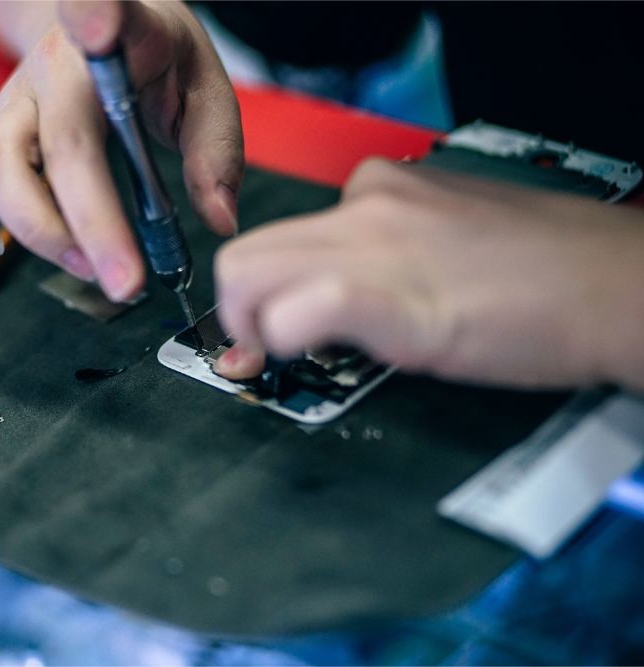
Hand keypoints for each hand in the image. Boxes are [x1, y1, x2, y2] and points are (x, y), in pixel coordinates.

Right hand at [0, 0, 241, 301]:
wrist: (99, 37)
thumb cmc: (152, 61)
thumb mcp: (203, 88)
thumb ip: (215, 151)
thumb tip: (218, 220)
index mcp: (110, 44)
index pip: (99, 14)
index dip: (92, 14)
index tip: (100, 24)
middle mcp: (48, 71)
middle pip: (52, 143)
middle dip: (87, 224)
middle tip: (126, 281)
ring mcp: (9, 104)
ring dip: (40, 232)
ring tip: (87, 268)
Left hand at [214, 158, 643, 389]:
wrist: (613, 284)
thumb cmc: (546, 269)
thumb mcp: (448, 237)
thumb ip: (388, 251)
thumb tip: (338, 294)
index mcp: (381, 190)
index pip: (284, 231)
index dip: (266, 285)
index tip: (267, 319)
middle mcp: (367, 208)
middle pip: (247, 251)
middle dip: (236, 309)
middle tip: (258, 348)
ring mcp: (375, 249)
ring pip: (249, 274)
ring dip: (246, 328)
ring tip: (276, 359)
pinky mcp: (393, 298)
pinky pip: (302, 308)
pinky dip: (283, 339)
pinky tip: (303, 356)